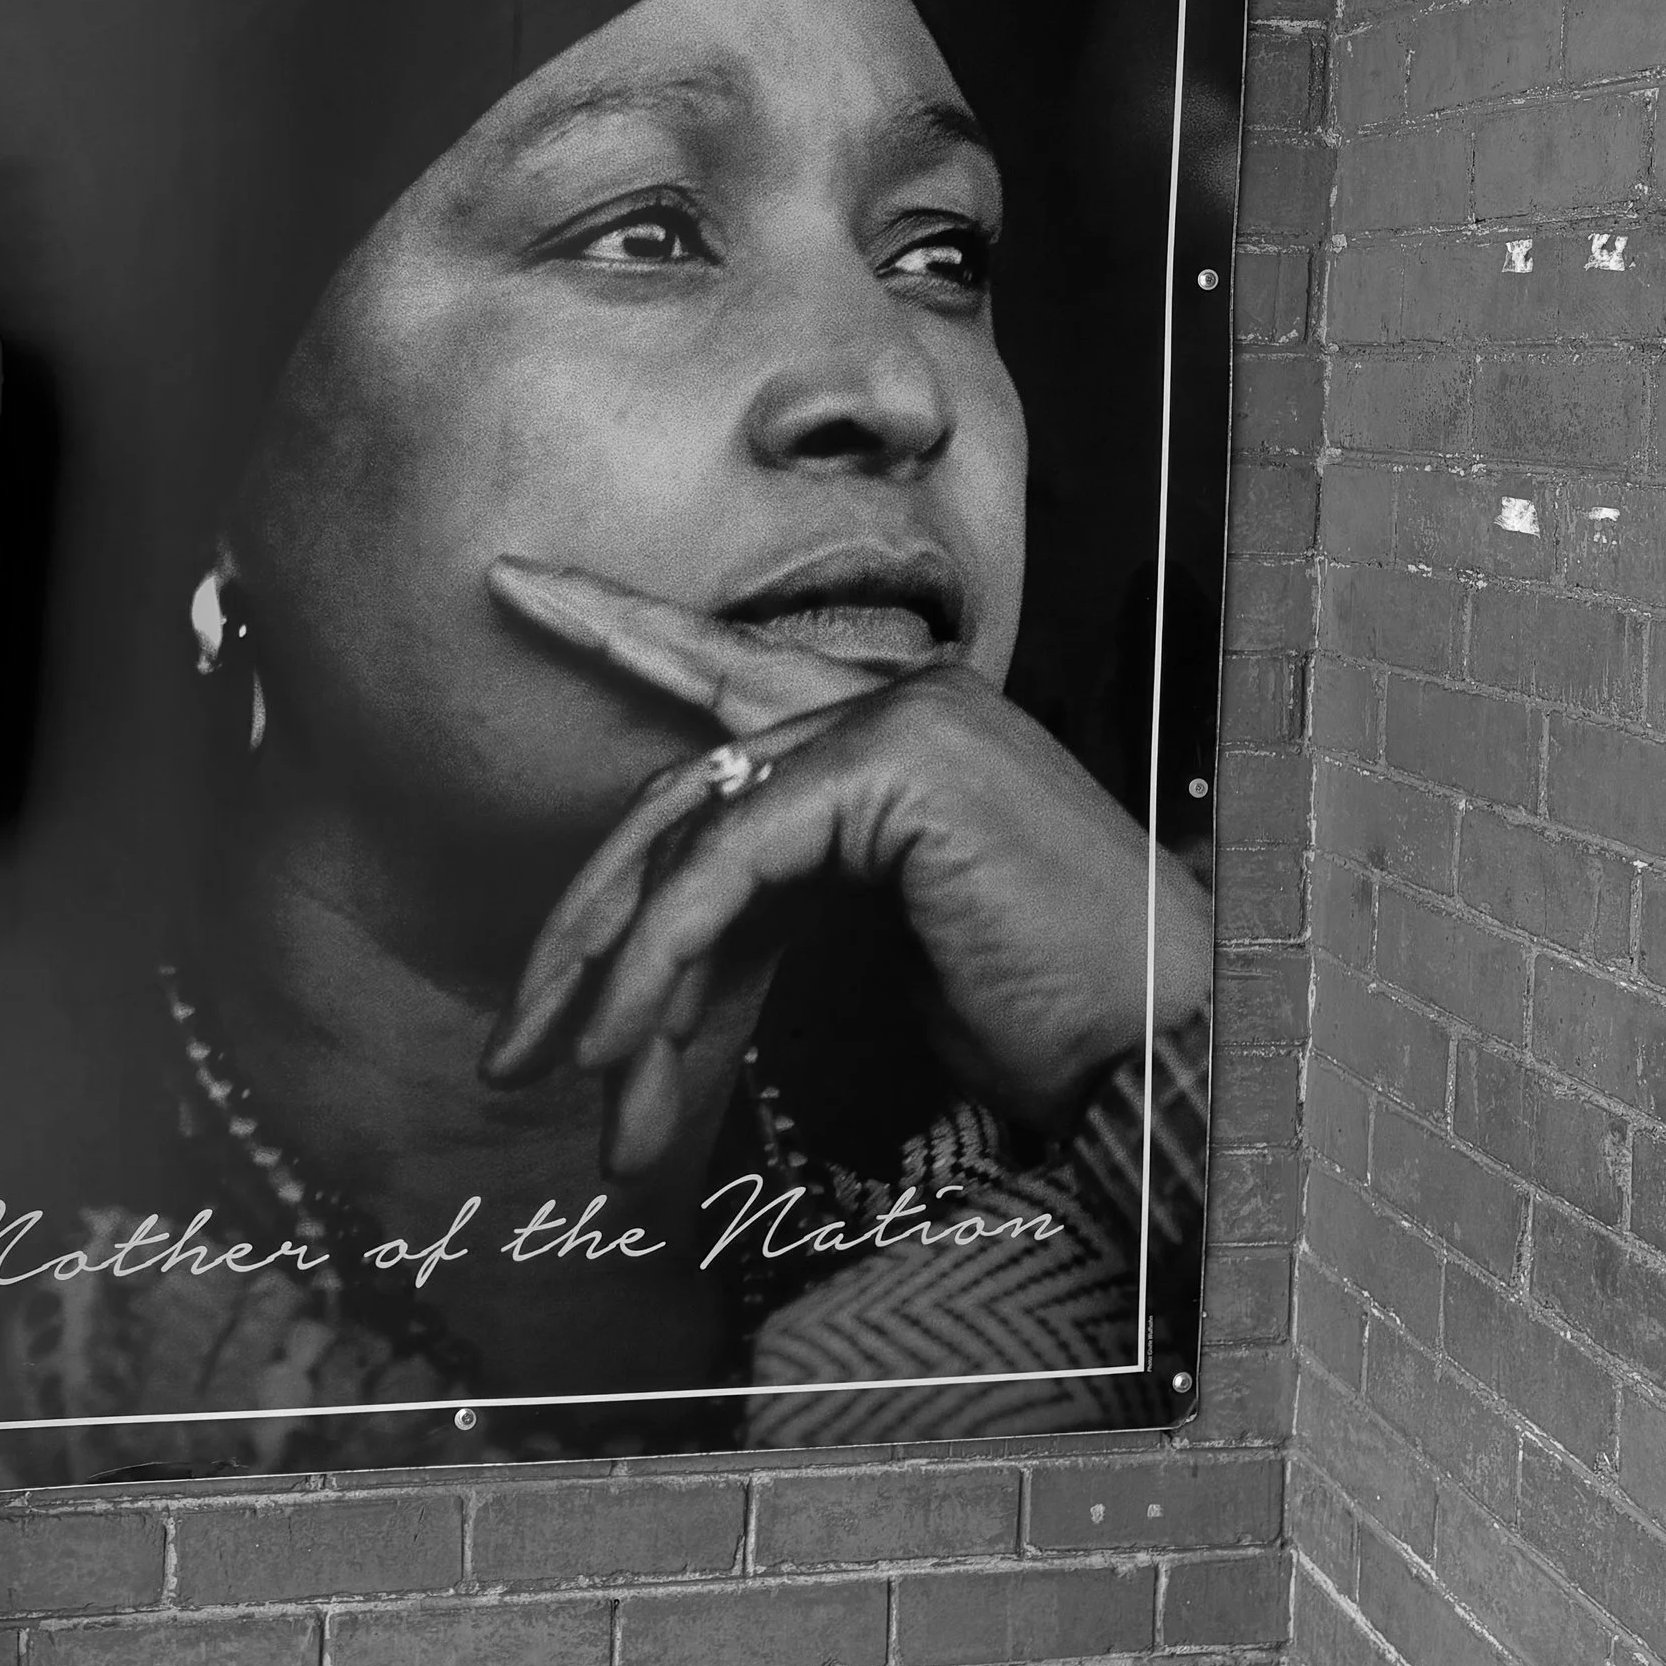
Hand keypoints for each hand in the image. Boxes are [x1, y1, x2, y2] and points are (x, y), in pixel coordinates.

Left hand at [481, 558, 1211, 1176]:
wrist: (1158, 1049)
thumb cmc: (1043, 1009)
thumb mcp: (875, 937)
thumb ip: (780, 894)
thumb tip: (657, 941)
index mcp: (889, 726)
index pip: (720, 677)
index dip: (618, 626)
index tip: (516, 580)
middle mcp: (890, 696)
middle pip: (680, 782)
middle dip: (582, 918)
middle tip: (507, 1040)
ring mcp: (899, 714)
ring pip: (689, 829)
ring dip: (615, 975)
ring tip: (568, 1085)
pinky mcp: (897, 760)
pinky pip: (731, 858)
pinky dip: (666, 957)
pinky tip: (631, 1044)